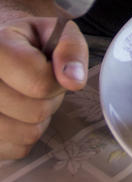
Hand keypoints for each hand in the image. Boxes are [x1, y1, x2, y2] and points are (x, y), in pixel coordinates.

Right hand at [0, 17, 87, 159]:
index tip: (51, 67)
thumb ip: (70, 48)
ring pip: (26, 134)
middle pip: (35, 112)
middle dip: (48, 99)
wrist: (0, 51)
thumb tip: (74, 81)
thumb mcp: (55, 31)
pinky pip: (16, 150)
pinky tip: (14, 113)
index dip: (56, 79)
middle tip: (39, 82)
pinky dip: (23, 136)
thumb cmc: (29, 42)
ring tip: (26, 96)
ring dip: (37, 119)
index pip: (40, 83)